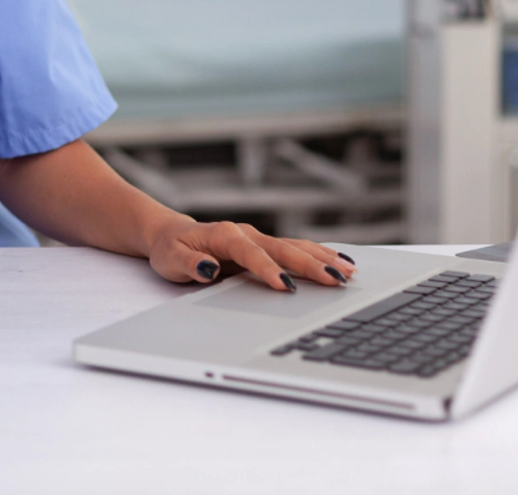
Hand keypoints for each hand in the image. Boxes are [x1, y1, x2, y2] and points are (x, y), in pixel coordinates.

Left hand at [147, 215, 357, 291]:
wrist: (170, 235)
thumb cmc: (170, 249)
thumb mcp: (170, 259)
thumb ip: (189, 264)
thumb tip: (209, 268)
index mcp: (225, 235)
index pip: (252, 254)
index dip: (269, 269)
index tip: (287, 286)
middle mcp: (245, 233)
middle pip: (283, 248)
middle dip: (310, 264)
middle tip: (338, 281)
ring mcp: (256, 238)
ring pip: (295, 246)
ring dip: (321, 258)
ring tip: (349, 271)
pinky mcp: (263, 246)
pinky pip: (293, 249)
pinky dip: (317, 254)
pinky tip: (338, 262)